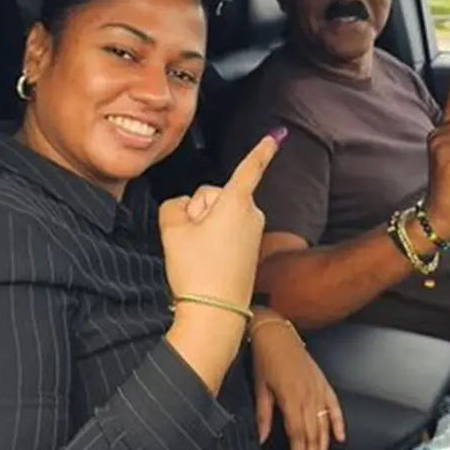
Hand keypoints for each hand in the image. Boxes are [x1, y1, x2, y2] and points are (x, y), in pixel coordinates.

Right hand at [159, 129, 284, 305]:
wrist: (215, 315)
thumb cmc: (197, 271)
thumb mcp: (171, 230)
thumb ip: (174, 205)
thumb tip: (186, 209)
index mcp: (236, 203)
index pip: (249, 168)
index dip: (262, 150)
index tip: (277, 135)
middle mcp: (251, 214)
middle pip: (213, 195)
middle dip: (199, 210)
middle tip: (192, 240)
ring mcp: (253, 233)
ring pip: (218, 215)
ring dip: (204, 228)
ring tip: (200, 255)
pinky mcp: (249, 249)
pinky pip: (224, 233)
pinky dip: (212, 241)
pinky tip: (207, 262)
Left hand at [250, 313, 344, 449]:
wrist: (276, 332)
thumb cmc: (265, 357)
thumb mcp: (260, 388)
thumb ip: (264, 415)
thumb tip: (262, 437)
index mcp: (292, 399)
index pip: (298, 436)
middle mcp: (308, 395)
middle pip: (313, 435)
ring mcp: (318, 389)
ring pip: (324, 425)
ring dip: (324, 449)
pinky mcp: (323, 382)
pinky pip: (334, 406)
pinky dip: (338, 422)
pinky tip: (340, 437)